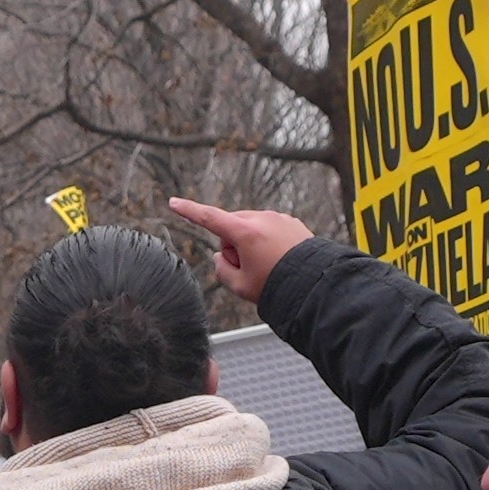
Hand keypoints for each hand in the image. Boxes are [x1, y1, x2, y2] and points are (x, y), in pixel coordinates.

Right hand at [158, 196, 310, 311]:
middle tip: (248, 268)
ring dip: (252, 243)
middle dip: (233, 244)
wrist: (314, 285)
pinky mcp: (291, 222)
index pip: (208, 218)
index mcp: (245, 233)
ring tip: (268, 265)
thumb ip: (221, 270)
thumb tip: (221, 257)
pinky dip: (269, 242)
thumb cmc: (279, 286)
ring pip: (251, 227)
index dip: (189, 211)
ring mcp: (278, 219)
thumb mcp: (240, 286)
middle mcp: (261, 219)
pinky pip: (270, 228)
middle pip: (231, 226)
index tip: (174, 203)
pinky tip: (279, 259)